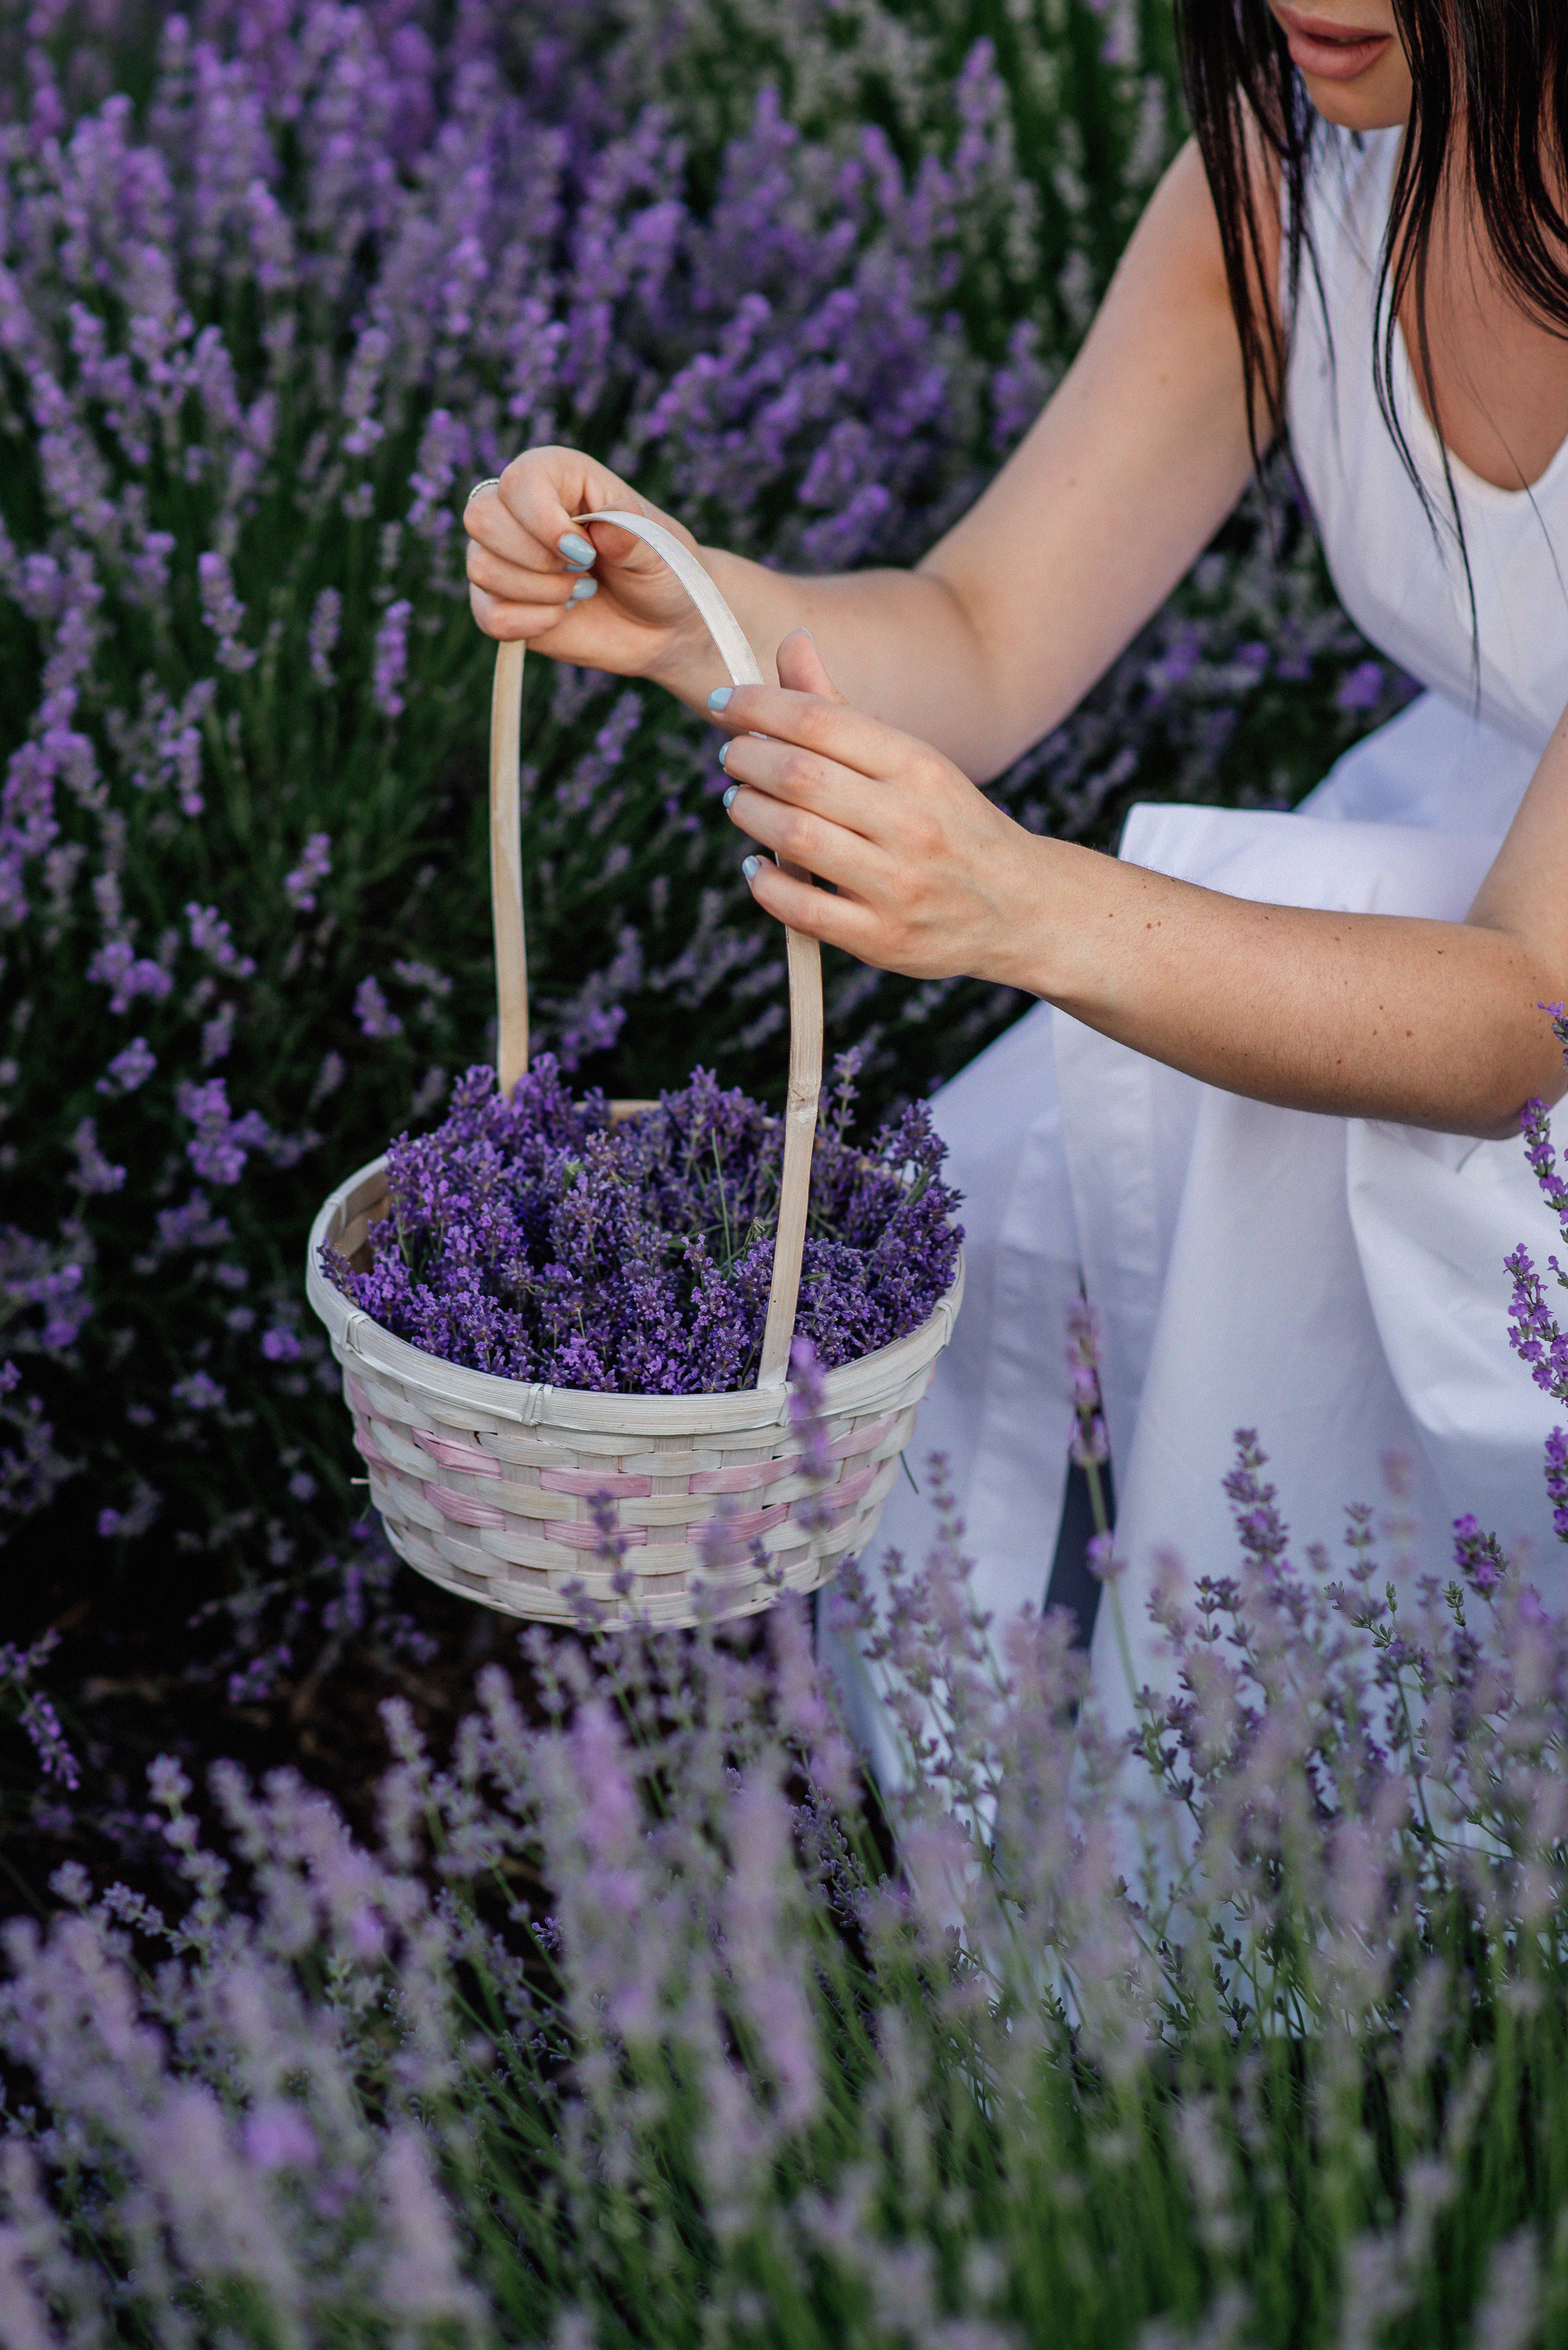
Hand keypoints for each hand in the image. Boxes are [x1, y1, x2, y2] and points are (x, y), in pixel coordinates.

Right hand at [463, 446, 715, 694]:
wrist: (664, 625)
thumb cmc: (662, 571)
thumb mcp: (660, 549)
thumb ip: (633, 536)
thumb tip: (605, 531)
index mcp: (557, 476)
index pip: (518, 480)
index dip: (543, 520)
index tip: (587, 552)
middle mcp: (520, 510)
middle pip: (480, 517)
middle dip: (534, 557)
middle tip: (583, 570)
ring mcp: (506, 557)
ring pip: (481, 568)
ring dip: (539, 592)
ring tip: (580, 592)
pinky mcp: (501, 603)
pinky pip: (489, 615)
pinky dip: (531, 623)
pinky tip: (562, 615)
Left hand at [716, 631, 1052, 987]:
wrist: (1021, 907)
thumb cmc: (948, 822)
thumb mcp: (912, 760)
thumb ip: (842, 709)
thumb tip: (791, 642)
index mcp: (920, 766)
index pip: (820, 720)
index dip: (758, 706)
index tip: (725, 704)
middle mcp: (912, 823)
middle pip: (799, 777)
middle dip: (746, 760)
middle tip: (732, 757)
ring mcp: (898, 885)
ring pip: (794, 839)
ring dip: (749, 813)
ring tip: (740, 802)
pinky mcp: (883, 939)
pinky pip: (801, 909)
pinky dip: (764, 883)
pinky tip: (757, 865)